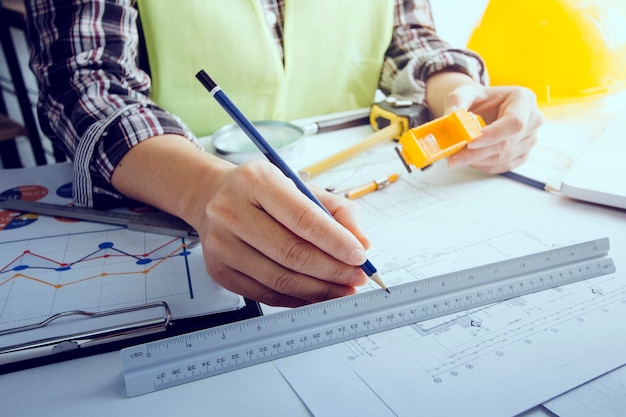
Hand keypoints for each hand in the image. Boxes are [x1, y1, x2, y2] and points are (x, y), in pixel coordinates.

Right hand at [196, 160, 369, 306]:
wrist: (213, 198)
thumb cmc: (264, 193)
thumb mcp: (301, 187)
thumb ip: (338, 211)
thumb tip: (362, 242)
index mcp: (256, 181)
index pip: (303, 218)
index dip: (335, 241)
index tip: (360, 256)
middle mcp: (231, 211)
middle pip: (291, 253)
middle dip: (332, 270)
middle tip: (357, 277)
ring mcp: (221, 244)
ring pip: (279, 279)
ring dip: (319, 290)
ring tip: (343, 290)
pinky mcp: (219, 271)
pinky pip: (265, 294)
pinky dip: (297, 299)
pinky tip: (317, 296)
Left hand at [444, 84, 543, 172]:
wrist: (483, 107)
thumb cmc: (477, 99)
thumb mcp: (463, 93)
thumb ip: (456, 103)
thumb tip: (451, 116)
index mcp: (523, 100)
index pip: (514, 122)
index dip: (493, 135)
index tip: (470, 142)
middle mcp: (532, 120)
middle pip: (507, 143)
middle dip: (477, 153)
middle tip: (453, 158)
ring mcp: (530, 139)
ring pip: (503, 158)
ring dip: (477, 161)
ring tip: (456, 157)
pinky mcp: (522, 155)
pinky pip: (502, 166)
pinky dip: (482, 166)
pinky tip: (469, 159)